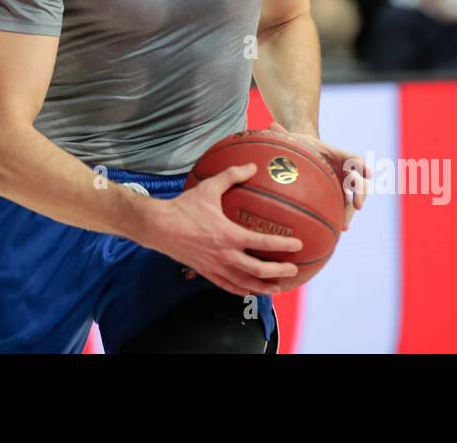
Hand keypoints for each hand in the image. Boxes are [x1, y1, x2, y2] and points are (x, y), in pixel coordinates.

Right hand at [143, 163, 302, 297]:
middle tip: (293, 270)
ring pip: (244, 283)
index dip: (283, 245)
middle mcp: (224, 254)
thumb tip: (252, 166)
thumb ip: (231, 176)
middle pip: (258, 269)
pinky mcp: (205, 272)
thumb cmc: (184, 206)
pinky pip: (226, 285)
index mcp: (229, 235)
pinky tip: (249, 290)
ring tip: (277, 288)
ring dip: (263, 286)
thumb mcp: (208, 188)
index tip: (298, 246)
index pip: (263, 242)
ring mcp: (215, 266)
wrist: (159, 227)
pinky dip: (241, 289)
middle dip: (279, 272)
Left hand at [265, 122, 368, 231]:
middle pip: (359, 181)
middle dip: (361, 193)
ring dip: (350, 211)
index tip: (369, 174)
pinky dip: (342, 217)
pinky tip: (338, 229)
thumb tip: (271, 125)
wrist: (307, 155)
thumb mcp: (294, 141)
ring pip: (353, 198)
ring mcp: (343, 184)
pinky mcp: (338, 195)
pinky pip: (343, 207)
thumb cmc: (301, 146)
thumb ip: (285, 135)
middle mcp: (344, 170)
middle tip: (358, 206)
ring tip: (344, 226)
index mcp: (337, 155)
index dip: (362, 166)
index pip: (354, 159)